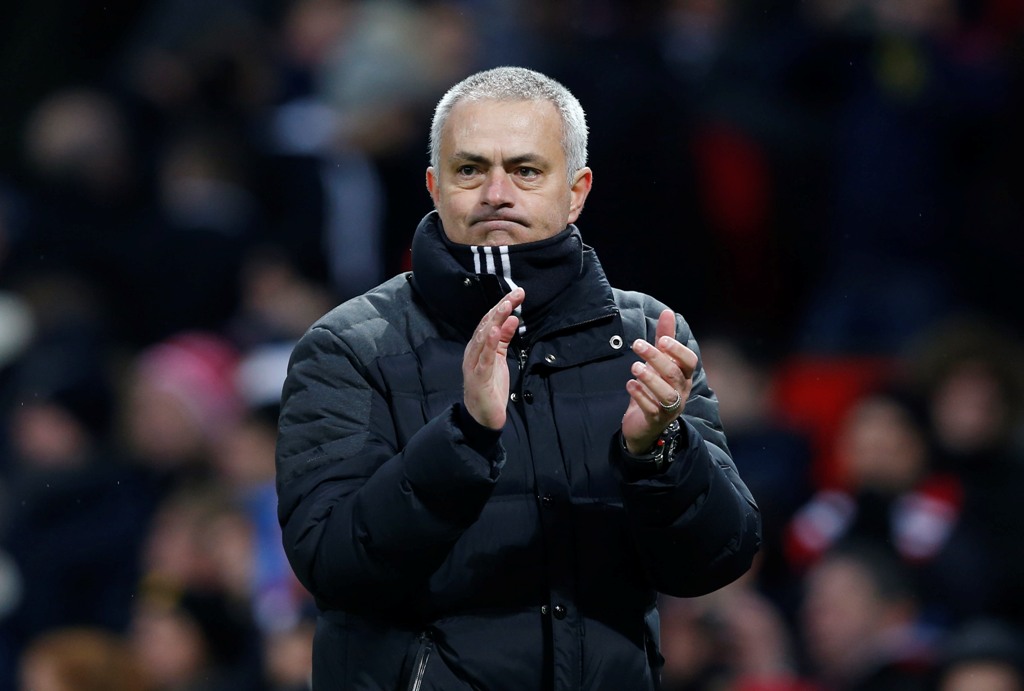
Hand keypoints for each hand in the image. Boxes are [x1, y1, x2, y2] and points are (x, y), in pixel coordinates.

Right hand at [463, 288, 524, 429]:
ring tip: (507, 306)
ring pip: (483, 337)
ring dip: (495, 320)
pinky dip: (488, 343)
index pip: (490, 321)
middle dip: (501, 307)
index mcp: (478, 346)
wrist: (483, 416)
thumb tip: (513, 318)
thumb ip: (503, 338)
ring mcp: (474, 364)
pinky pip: (483, 358)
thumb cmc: (491, 386)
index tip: (518, 293)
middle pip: (486, 324)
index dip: (503, 306)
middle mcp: (473, 351)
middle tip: (516, 294)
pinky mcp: (478, 377)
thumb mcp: (499, 358)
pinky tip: (494, 331)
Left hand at [621, 309, 697, 453]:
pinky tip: (630, 385)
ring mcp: (669, 407)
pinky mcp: (655, 420)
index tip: (662, 339)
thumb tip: (667, 311)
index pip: (690, 361)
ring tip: (634, 367)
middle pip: (674, 374)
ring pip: (666, 393)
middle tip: (637, 344)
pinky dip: (641, 396)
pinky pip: (651, 409)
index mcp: (683, 375)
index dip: (678, 350)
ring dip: (650, 379)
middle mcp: (680, 391)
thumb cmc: (654, 387)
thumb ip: (664, 338)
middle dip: (656, 358)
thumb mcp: (659, 361)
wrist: (644, 424)